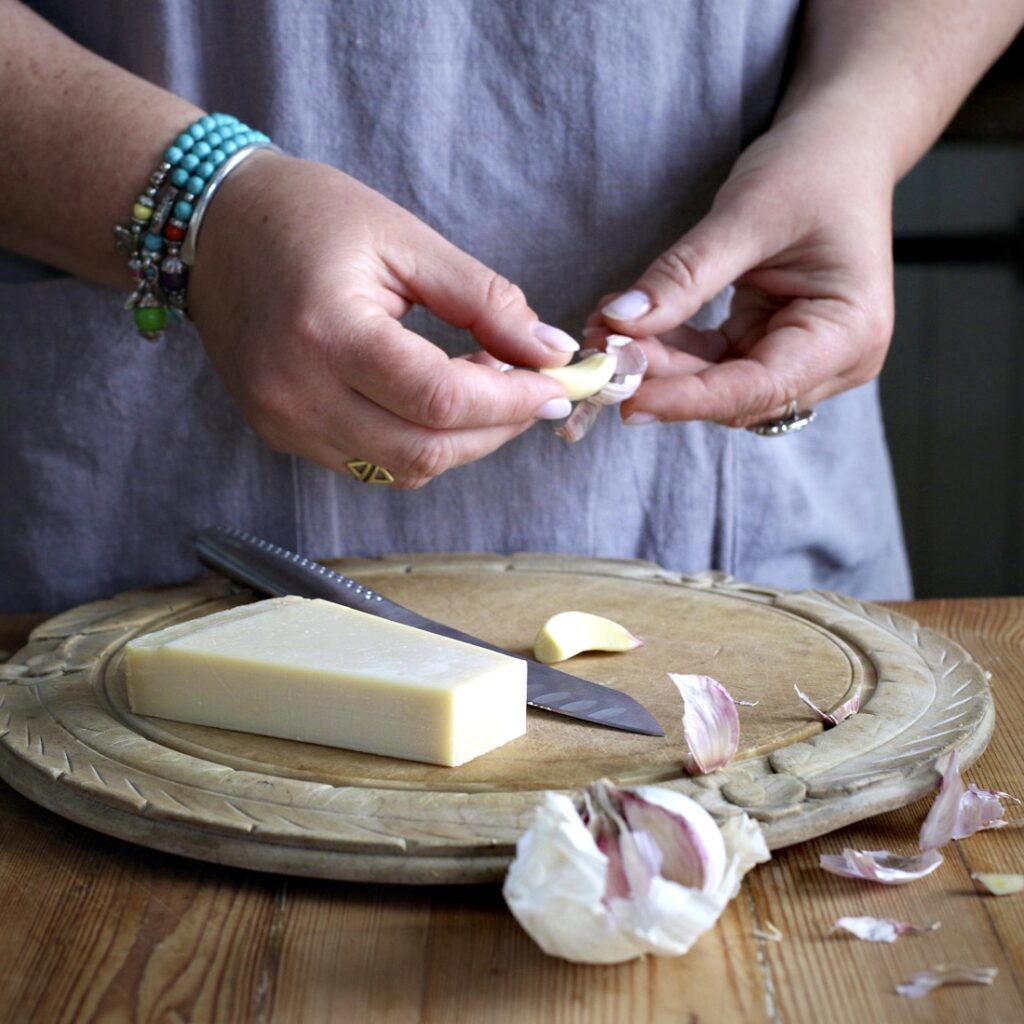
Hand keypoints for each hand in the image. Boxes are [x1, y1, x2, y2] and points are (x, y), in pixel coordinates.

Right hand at [188, 152, 574, 486]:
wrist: (210, 227)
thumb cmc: (307, 216)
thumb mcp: (405, 239)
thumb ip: (484, 301)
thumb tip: (549, 352)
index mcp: (326, 333)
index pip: (440, 400)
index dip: (512, 401)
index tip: (556, 384)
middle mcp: (296, 393)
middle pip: (425, 452)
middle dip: (496, 429)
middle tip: (534, 391)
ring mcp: (283, 423)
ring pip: (401, 469)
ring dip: (462, 442)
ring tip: (487, 389)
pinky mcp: (280, 433)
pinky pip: (370, 463)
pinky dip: (420, 444)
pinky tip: (438, 402)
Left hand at [589, 111, 895, 427]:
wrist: (839, 144)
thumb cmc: (816, 167)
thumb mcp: (747, 214)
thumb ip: (685, 276)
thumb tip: (622, 321)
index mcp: (850, 332)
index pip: (760, 386)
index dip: (690, 398)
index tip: (629, 398)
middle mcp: (834, 358)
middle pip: (735, 394)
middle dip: (665, 378)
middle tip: (600, 356)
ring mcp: (802, 356)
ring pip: (716, 384)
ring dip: (658, 365)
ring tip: (604, 334)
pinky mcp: (769, 345)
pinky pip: (711, 363)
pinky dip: (669, 349)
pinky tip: (626, 327)